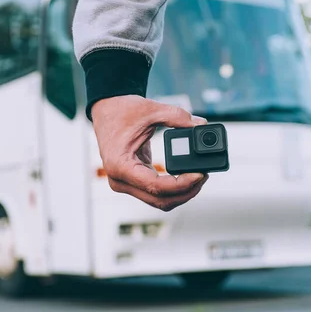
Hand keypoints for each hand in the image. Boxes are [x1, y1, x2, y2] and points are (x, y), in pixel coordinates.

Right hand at [91, 95, 208, 211]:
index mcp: (120, 166)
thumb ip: (177, 117)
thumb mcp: (151, 110)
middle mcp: (120, 180)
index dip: (182, 184)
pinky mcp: (132, 182)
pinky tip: (186, 178)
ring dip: (181, 193)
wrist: (107, 110)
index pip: (156, 187)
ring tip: (198, 176)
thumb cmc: (122, 111)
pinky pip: (155, 193)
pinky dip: (172, 189)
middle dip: (186, 192)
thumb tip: (201, 125)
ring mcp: (125, 184)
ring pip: (158, 201)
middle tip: (203, 175)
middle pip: (160, 200)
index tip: (199, 174)